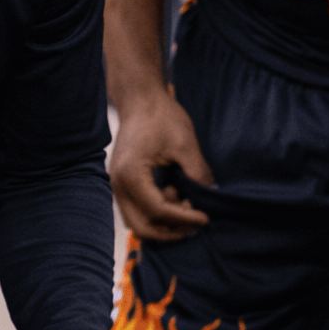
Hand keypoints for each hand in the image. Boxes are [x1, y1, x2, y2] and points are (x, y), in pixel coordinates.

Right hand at [109, 87, 213, 239]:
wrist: (141, 99)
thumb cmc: (161, 116)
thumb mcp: (185, 144)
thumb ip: (197, 174)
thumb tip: (210, 197)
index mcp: (130, 175)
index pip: (158, 210)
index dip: (184, 218)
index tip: (205, 217)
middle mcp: (118, 184)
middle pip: (140, 227)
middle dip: (169, 230)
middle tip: (194, 223)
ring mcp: (118, 184)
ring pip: (138, 221)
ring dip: (163, 222)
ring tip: (186, 205)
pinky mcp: (124, 181)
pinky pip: (138, 208)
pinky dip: (156, 211)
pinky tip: (176, 195)